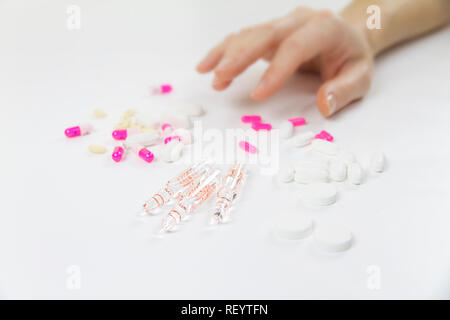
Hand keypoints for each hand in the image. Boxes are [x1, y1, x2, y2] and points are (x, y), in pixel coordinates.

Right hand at [197, 7, 373, 116]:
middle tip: (220, 76)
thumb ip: (345, 90)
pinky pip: (243, 38)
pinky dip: (224, 51)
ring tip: (208, 75)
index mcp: (325, 28)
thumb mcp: (361, 77)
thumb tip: (325, 105)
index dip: (276, 70)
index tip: (258, 95)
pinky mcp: (270, 32)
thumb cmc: (352, 59)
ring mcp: (282, 24)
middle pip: (266, 34)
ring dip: (226, 54)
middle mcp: (299, 20)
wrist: (348, 36)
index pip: (296, 46)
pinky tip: (207, 66)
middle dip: (240, 55)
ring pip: (249, 33)